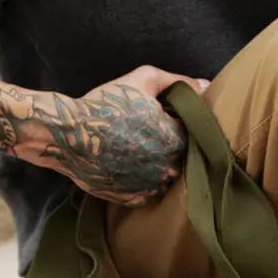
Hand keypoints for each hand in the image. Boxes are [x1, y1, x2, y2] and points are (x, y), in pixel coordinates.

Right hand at [14, 66, 209, 205]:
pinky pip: (149, 193)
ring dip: (157, 167)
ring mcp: (152, 185)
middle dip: (167, 148)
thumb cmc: (107, 103)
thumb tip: (207, 85)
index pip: (190, 135)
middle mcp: (169, 166)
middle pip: (179, 159)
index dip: (176, 127)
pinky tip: (128, 168)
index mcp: (176, 138)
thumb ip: (179, 82)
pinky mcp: (135, 199)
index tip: (158, 121)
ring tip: (136, 153)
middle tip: (144, 137)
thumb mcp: (144, 79)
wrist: (70, 134)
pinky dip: (143, 182)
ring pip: (165, 178)